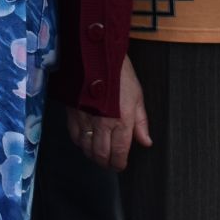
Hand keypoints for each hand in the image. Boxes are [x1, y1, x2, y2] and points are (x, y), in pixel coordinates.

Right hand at [65, 56, 152, 170]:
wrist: (97, 55)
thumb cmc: (120, 73)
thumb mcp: (137, 96)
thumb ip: (141, 122)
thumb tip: (146, 142)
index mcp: (122, 121)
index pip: (119, 153)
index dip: (119, 163)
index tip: (120, 164)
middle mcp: (103, 123)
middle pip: (101, 155)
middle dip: (106, 162)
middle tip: (110, 162)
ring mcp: (86, 119)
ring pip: (86, 148)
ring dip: (92, 155)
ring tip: (98, 153)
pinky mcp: (73, 113)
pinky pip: (74, 136)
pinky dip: (80, 142)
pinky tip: (85, 141)